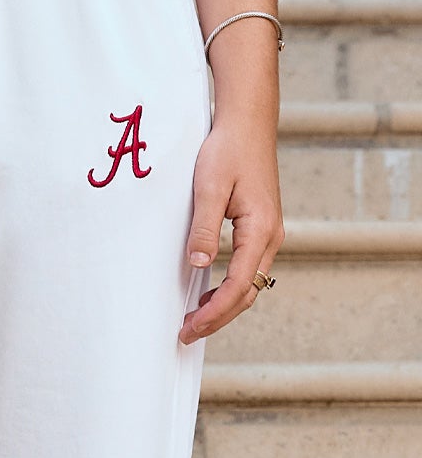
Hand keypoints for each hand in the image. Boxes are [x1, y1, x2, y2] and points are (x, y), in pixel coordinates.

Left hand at [178, 114, 283, 344]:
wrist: (247, 124)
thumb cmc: (228, 150)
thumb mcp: (210, 187)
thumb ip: (205, 228)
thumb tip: (198, 265)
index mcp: (260, 231)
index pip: (238, 286)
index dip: (214, 313)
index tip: (190, 328)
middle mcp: (270, 238)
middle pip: (247, 293)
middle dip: (218, 317)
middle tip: (186, 334)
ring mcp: (268, 235)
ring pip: (249, 285)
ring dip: (223, 306)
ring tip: (194, 321)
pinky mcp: (260, 230)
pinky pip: (247, 270)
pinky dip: (228, 288)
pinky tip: (207, 294)